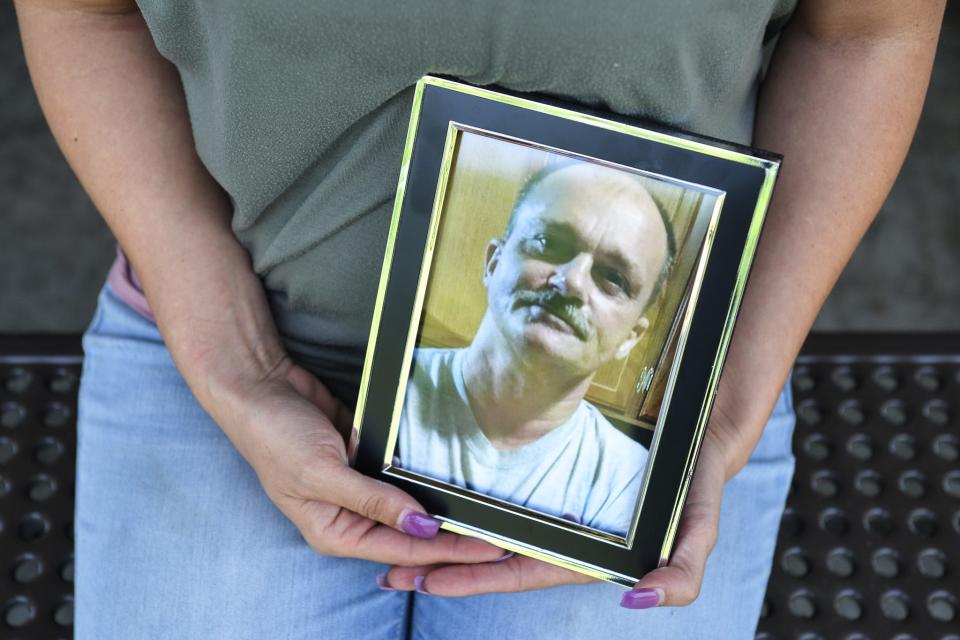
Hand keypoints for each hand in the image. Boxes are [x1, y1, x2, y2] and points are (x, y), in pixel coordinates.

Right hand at [218, 356, 507, 567]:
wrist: (258, 385)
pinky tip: (456, 474)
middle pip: (411, 532)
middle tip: (500, 534)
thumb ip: (373, 500)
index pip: (402, 550)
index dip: (447, 550)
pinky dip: (424, 473)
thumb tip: (422, 527)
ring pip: (410, 503)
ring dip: (441, 504)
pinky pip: (402, 471)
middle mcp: (349, 515)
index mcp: (335, 532)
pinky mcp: (365, 457)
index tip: (488, 547)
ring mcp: (359, 486)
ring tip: (487, 509)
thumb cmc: (275, 436)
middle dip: (453, 535)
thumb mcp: (322, 473)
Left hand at [379, 411, 738, 604]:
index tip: (425, 581)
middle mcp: (563, 533)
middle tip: (388, 573)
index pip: (519, 571)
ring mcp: (555, 506)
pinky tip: (437, 502)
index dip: (473, 580)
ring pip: (491, 528)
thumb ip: (681, 572)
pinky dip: (469, 503)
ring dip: (446, 538)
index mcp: (585, 552)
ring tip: (395, 542)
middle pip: (493, 556)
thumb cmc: (697, 483)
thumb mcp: (699, 529)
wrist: (700, 430)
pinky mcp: (550, 476)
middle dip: (442, 567)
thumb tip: (637, 600)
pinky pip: (503, 495)